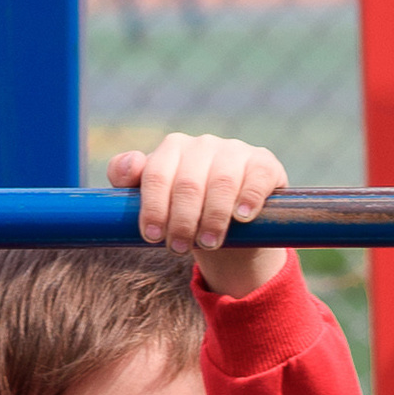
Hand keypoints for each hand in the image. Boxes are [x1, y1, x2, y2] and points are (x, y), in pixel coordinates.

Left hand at [109, 132, 290, 295]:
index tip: (152, 237)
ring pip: (222, 183)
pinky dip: (248, 198)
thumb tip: (130, 166)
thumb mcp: (155, 198)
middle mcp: (203, 145)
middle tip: (179, 249)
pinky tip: (241, 217)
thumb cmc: (188, 211)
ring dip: (213, 217)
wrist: (235, 225)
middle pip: (188, 183)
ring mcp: (235, 152)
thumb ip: (128, 179)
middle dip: (182, 221)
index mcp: (173, 148)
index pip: (156, 174)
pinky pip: (257, 178)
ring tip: (209, 244)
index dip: (153, 208)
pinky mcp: (264, 164)